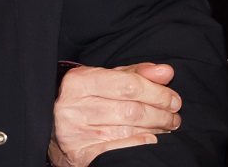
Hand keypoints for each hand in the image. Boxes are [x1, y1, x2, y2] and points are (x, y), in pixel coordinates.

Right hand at [49, 63, 180, 166]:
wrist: (52, 127)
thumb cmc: (85, 100)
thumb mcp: (106, 80)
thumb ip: (136, 74)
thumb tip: (166, 72)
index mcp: (79, 81)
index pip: (128, 85)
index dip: (156, 92)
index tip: (174, 99)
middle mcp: (73, 106)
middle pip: (130, 109)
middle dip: (159, 113)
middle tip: (174, 116)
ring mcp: (74, 133)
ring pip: (126, 130)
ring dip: (154, 129)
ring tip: (167, 128)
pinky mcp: (79, 154)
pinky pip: (114, 150)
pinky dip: (137, 145)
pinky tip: (150, 141)